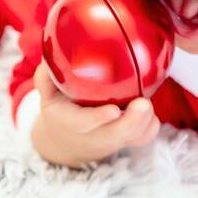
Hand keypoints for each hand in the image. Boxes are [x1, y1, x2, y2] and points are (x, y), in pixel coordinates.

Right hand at [29, 62, 159, 167]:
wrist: (68, 142)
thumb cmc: (61, 113)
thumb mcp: (48, 98)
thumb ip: (46, 78)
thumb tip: (49, 55)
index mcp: (74, 123)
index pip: (86, 123)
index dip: (99, 118)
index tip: (113, 110)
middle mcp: (98, 134)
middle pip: (119, 133)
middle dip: (134, 121)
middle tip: (144, 104)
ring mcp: (116, 138)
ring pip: (136, 136)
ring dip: (146, 122)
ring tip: (147, 103)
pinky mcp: (129, 139)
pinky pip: (145, 136)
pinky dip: (150, 125)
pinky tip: (149, 111)